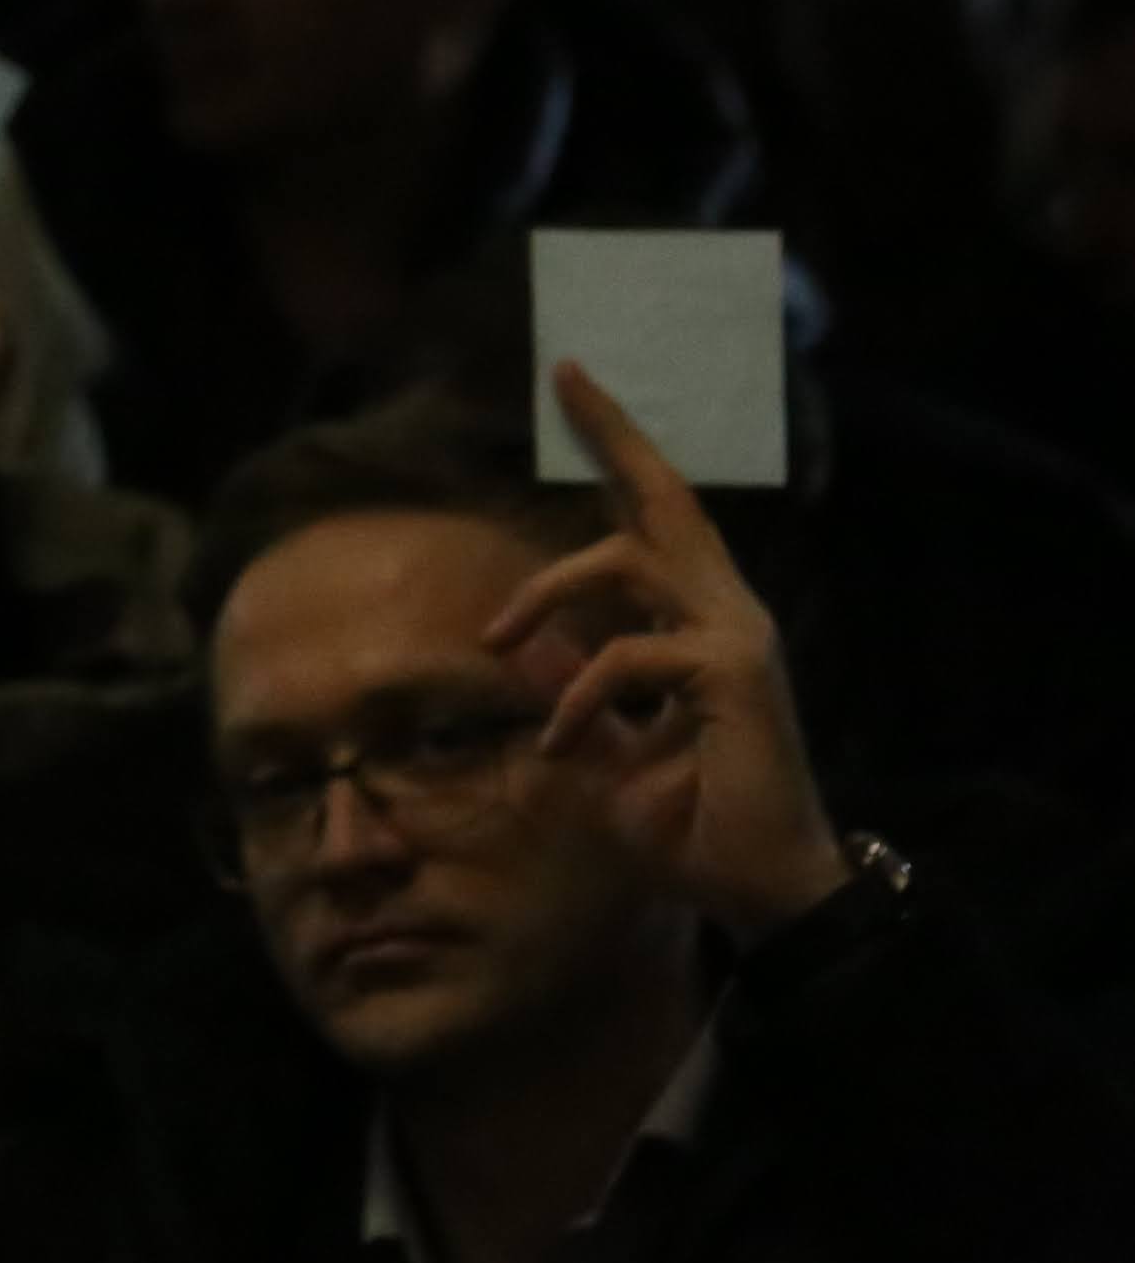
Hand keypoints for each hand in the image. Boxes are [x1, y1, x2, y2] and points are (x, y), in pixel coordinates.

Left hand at [486, 364, 851, 946]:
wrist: (768, 890)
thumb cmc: (695, 824)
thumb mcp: (607, 752)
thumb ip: (570, 692)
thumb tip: (515, 647)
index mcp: (699, 623)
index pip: (654, 522)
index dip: (617, 456)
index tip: (574, 389)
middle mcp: (726, 612)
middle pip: (667, 499)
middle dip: (614, 435)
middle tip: (566, 372)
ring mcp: (736, 637)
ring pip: (630, 559)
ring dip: (548, 588)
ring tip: (494, 638)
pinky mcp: (731, 673)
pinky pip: (625, 656)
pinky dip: (577, 695)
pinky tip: (562, 743)